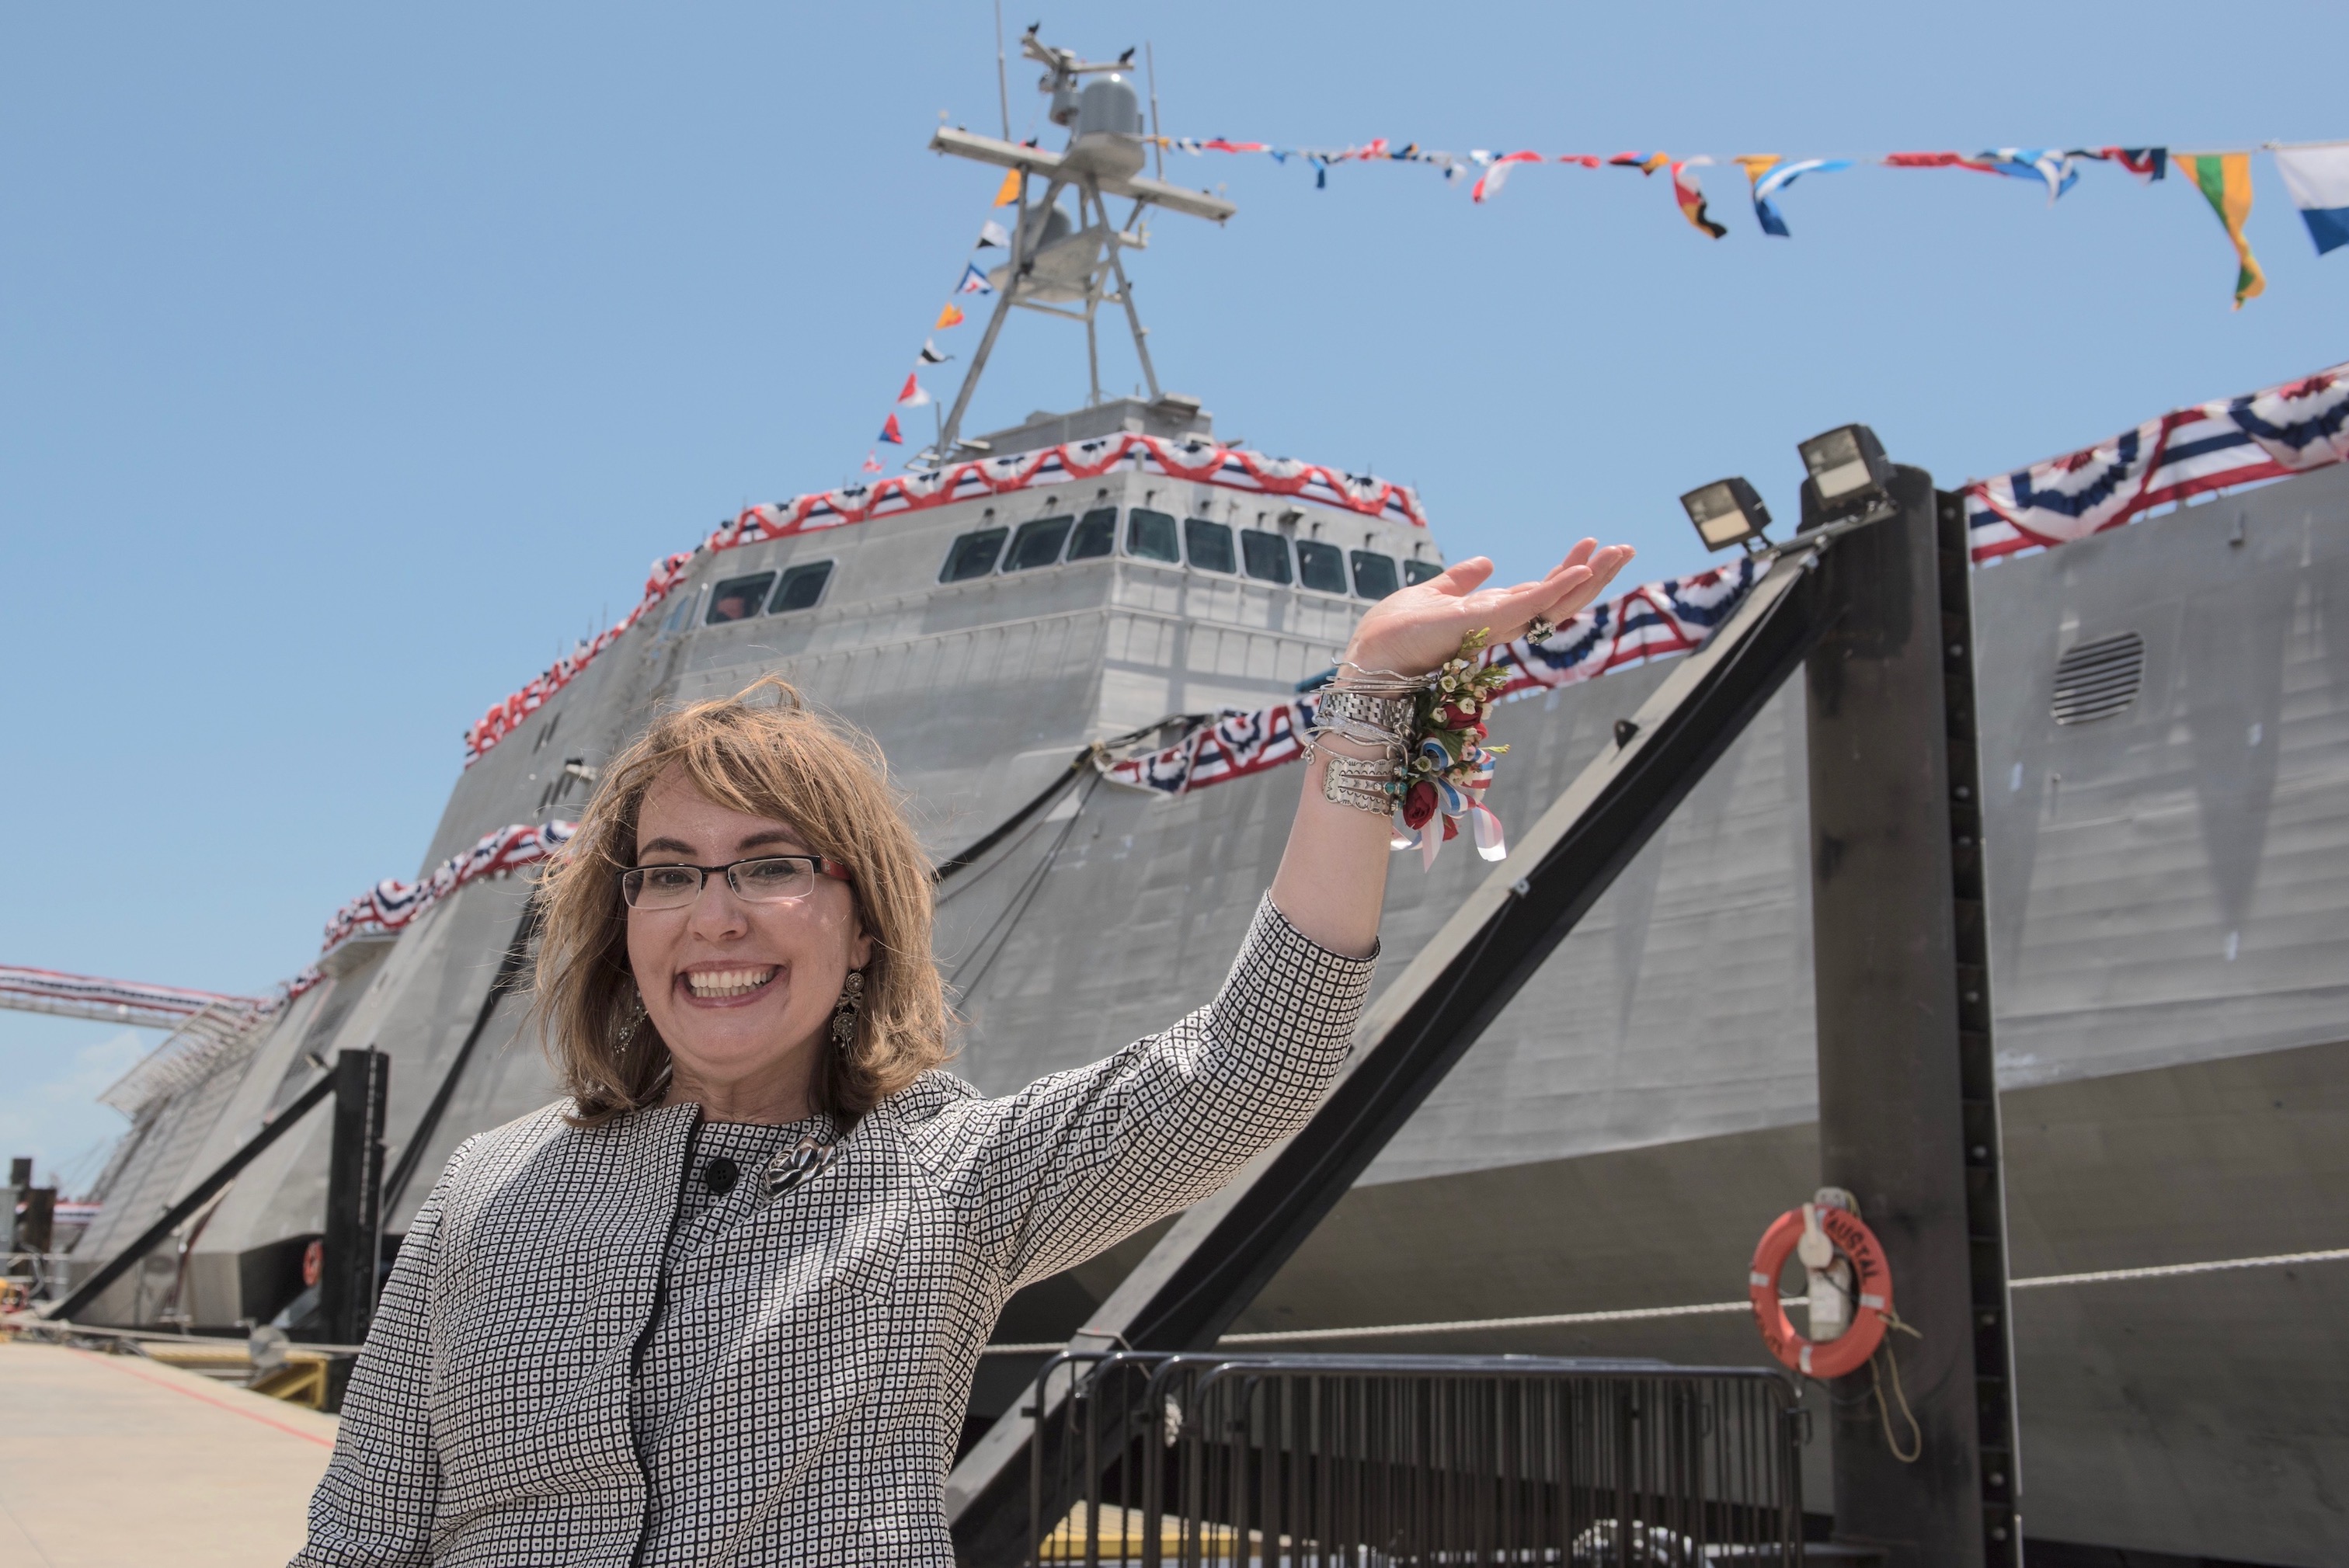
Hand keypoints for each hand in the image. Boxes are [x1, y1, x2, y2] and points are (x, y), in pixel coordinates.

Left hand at [1344, 540, 1635, 677]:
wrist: (1369, 659)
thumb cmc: (1393, 635)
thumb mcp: (1433, 594)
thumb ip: (1461, 580)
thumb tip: (1486, 562)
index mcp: (1491, 617)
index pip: (1541, 594)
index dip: (1567, 573)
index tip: (1591, 547)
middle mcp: (1500, 625)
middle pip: (1558, 600)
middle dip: (1593, 575)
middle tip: (1624, 550)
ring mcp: (1495, 627)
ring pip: (1553, 603)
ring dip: (1587, 577)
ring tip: (1617, 553)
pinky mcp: (1483, 624)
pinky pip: (1528, 606)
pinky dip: (1555, 588)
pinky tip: (1580, 571)